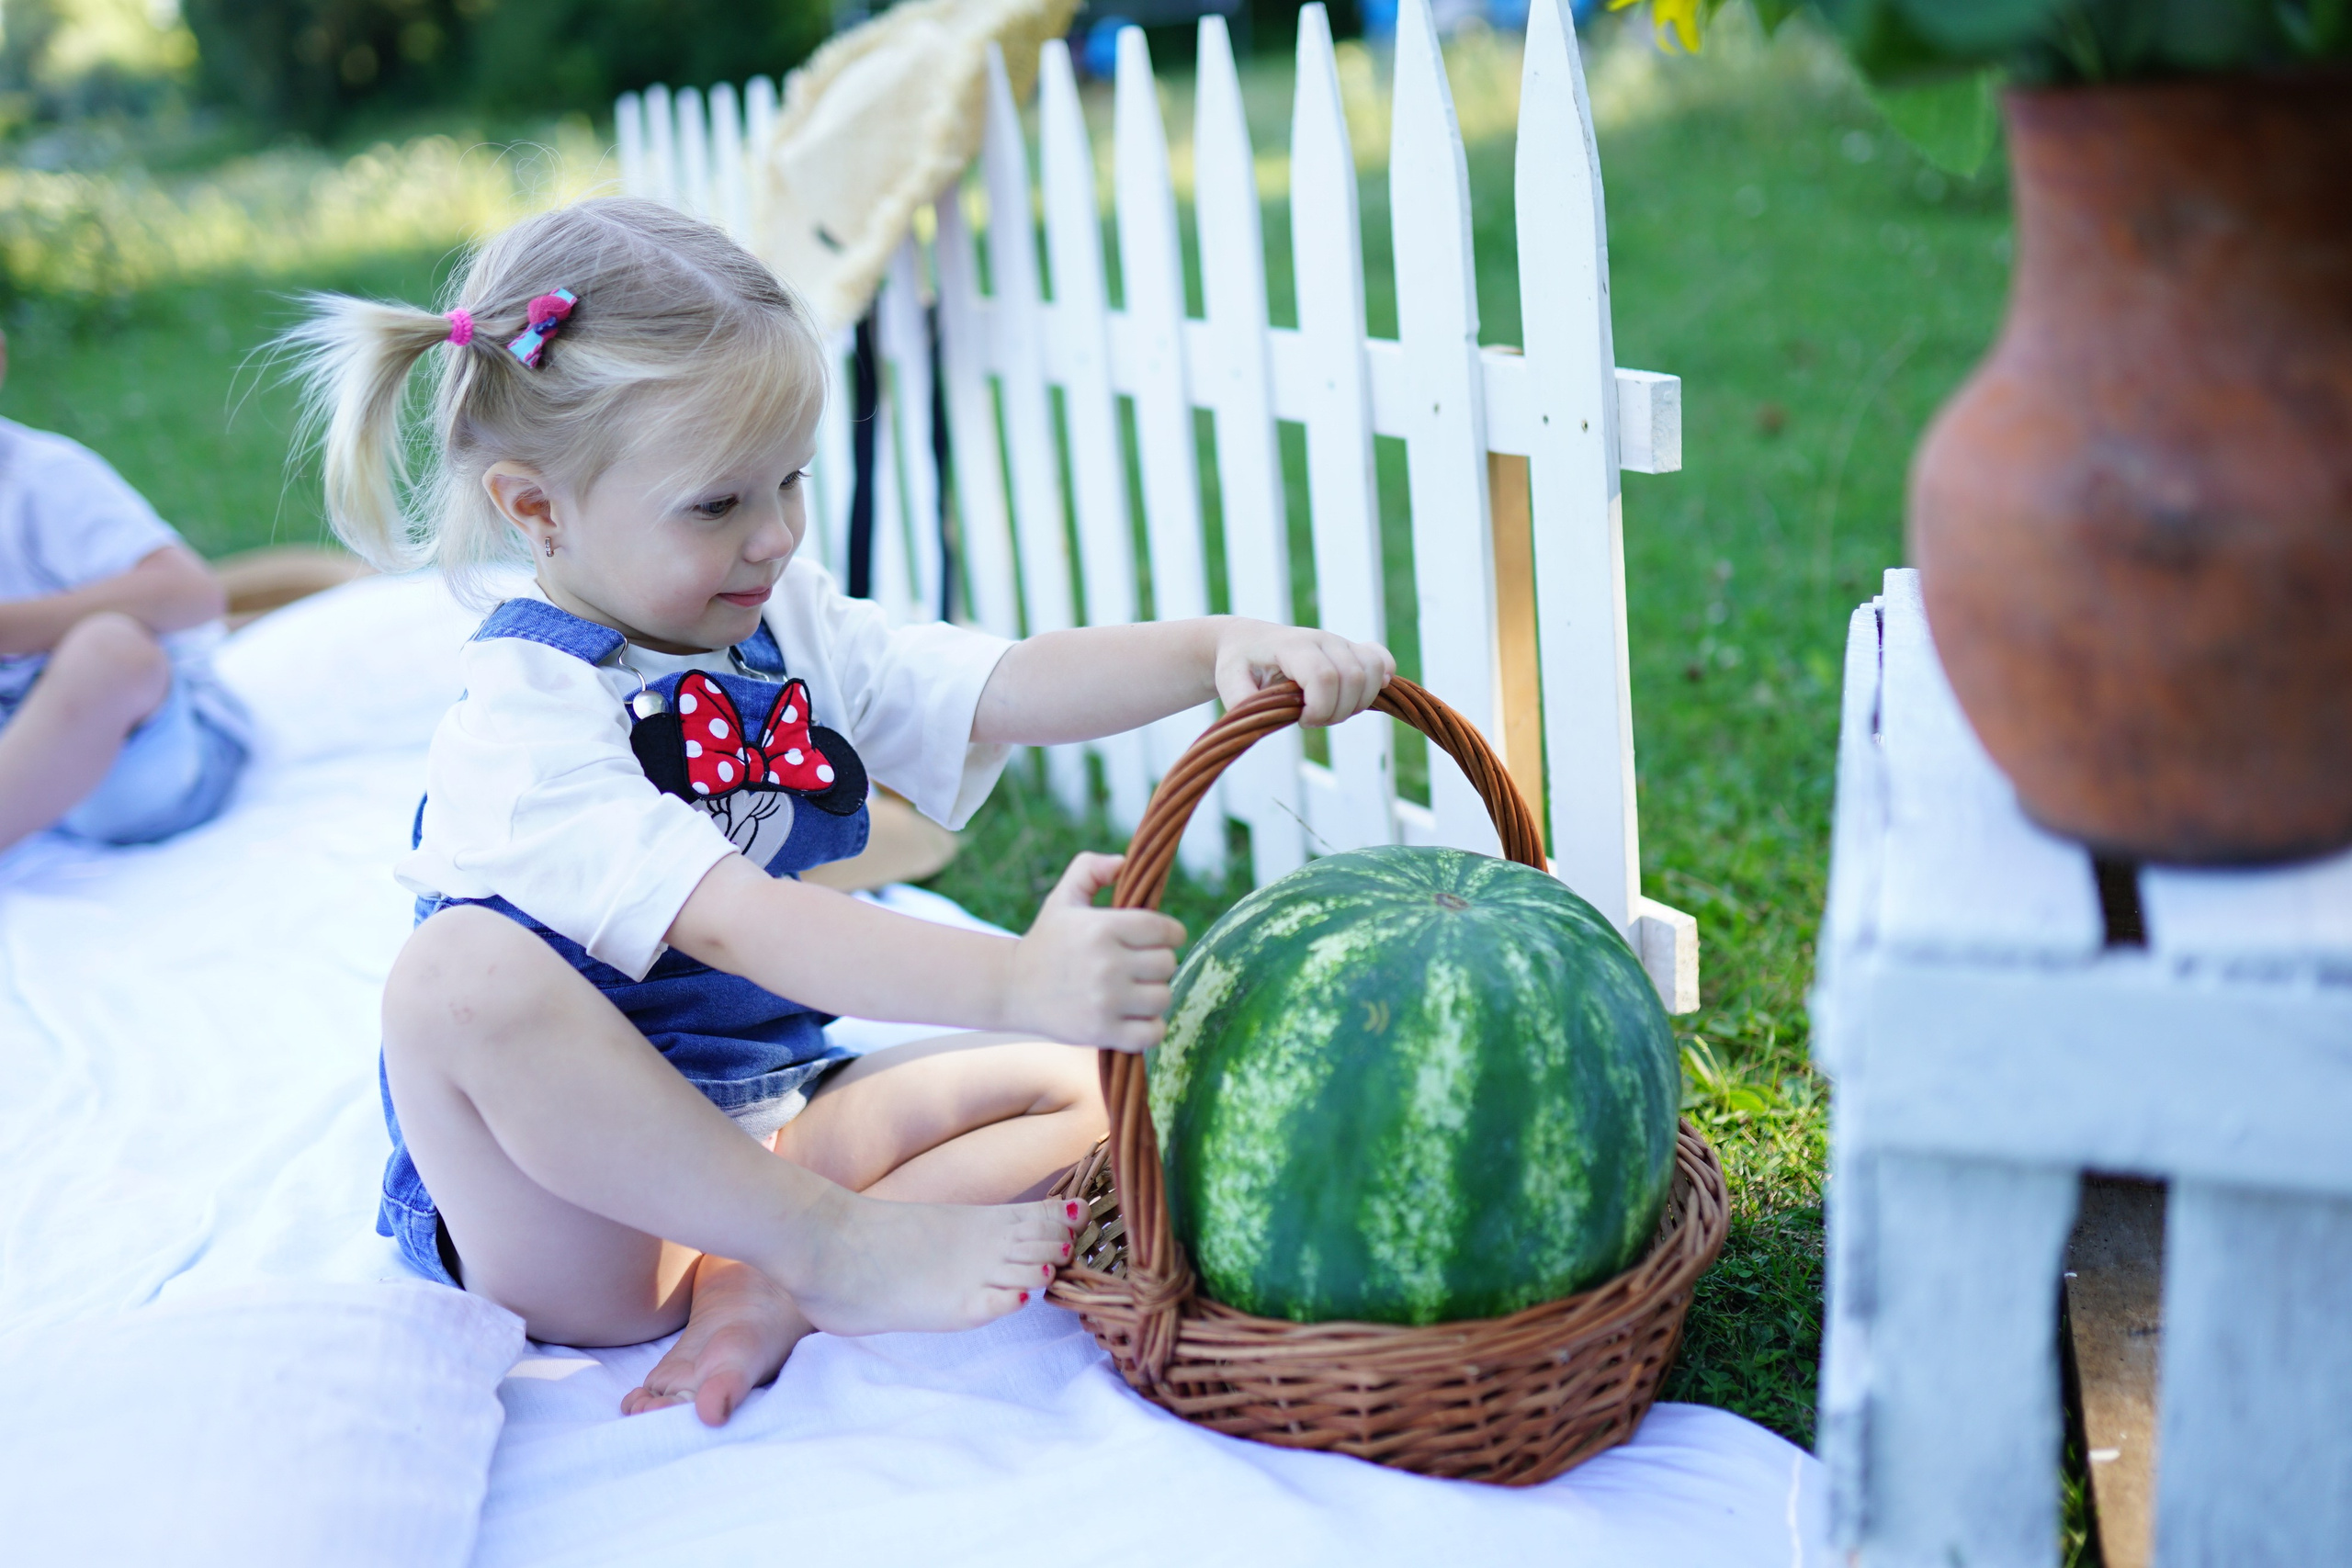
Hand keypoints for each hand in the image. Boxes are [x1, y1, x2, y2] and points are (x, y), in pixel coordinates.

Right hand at [1006, 853, 1184, 1050]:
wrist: (1011, 987)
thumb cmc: (1046, 941)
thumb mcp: (1063, 897)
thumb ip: (1091, 869)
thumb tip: (1124, 863)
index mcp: (1103, 928)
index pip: (1166, 930)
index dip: (1170, 934)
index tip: (1157, 940)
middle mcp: (1107, 963)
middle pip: (1168, 964)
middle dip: (1157, 964)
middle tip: (1138, 967)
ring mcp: (1106, 1001)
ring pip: (1163, 997)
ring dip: (1153, 996)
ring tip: (1134, 992)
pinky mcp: (1103, 1031)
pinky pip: (1153, 1033)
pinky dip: (1150, 1028)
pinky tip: (1134, 1018)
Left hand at [1212, 620, 1395, 726]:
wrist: (1247, 641)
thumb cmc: (1238, 663)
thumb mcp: (1227, 681)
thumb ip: (1241, 701)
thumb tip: (1263, 717)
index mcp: (1292, 647)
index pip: (1325, 677)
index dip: (1320, 709)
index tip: (1301, 721)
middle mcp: (1322, 640)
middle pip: (1354, 679)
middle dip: (1337, 712)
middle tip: (1311, 719)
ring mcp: (1340, 643)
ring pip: (1374, 671)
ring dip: (1358, 703)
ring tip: (1330, 709)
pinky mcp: (1351, 649)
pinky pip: (1382, 660)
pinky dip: (1382, 680)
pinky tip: (1360, 695)